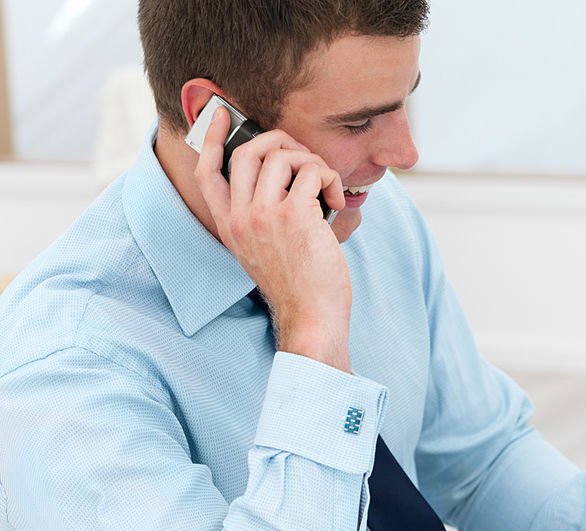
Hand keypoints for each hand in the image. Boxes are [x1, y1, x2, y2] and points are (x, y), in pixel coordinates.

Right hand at [194, 107, 351, 370]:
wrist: (311, 318)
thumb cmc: (298, 288)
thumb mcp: (264, 252)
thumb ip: (263, 220)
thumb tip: (287, 179)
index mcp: (230, 226)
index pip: (207, 171)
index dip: (212, 138)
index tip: (223, 115)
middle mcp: (242, 217)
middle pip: (247, 151)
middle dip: (280, 142)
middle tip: (304, 157)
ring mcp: (266, 214)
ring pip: (283, 156)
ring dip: (312, 162)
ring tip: (325, 186)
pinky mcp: (296, 215)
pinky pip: (313, 172)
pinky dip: (330, 178)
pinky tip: (336, 200)